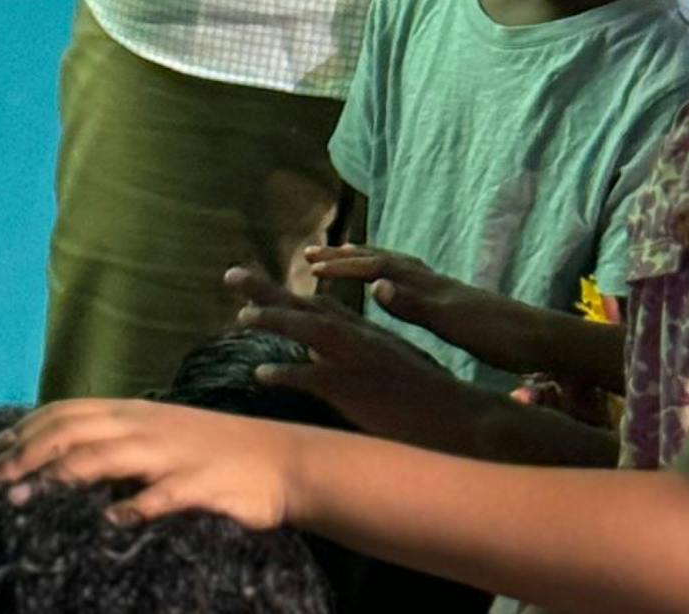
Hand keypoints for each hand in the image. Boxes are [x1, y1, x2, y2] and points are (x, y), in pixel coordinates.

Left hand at [0, 399, 297, 528]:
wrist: (283, 461)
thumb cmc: (214, 454)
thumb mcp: (159, 440)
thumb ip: (115, 446)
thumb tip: (60, 461)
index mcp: (134, 414)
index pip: (65, 413)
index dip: (22, 431)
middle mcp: (146, 427)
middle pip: (72, 431)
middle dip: (23, 454)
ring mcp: (172, 454)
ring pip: (105, 456)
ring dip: (59, 475)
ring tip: (21, 499)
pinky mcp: (200, 484)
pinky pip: (163, 494)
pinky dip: (135, 505)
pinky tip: (111, 521)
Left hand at [227, 266, 489, 453]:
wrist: (457, 416)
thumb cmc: (428, 397)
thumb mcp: (393, 364)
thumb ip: (357, 355)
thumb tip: (317, 357)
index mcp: (367, 333)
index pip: (321, 306)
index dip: (288, 296)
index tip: (258, 286)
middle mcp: (359, 338)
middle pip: (306, 306)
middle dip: (267, 290)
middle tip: (231, 274)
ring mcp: (356, 360)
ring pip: (308, 331)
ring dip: (274, 320)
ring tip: (241, 316)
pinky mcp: (355, 388)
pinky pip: (312, 379)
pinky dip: (286, 374)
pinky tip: (261, 375)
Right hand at [307, 244, 497, 343]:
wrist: (541, 338)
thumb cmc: (498, 336)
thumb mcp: (453, 324)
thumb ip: (414, 305)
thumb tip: (376, 285)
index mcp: (428, 287)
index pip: (376, 268)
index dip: (343, 267)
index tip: (311, 267)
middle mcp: (433, 281)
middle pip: (382, 259)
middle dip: (346, 257)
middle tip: (313, 255)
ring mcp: (443, 289)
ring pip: (396, 266)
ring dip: (366, 260)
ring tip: (344, 258)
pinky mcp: (452, 301)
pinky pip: (410, 279)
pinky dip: (390, 275)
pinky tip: (389, 287)